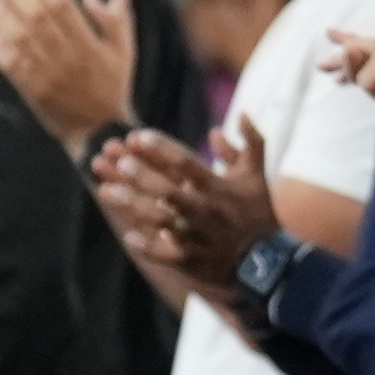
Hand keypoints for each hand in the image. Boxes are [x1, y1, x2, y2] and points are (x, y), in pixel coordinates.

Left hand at [0, 0, 137, 151]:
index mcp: (89, 46)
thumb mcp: (124, 53)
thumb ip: (119, 20)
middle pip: (36, 17)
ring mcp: (47, 76)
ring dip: (3, 17)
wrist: (98, 131)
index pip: (63, 7)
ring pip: (19, 39)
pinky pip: (10, 66)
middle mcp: (67, 59)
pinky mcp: (32, 91)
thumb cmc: (112, 86)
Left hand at [98, 117, 278, 294]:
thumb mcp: (257, 174)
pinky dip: (149, 247)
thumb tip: (241, 113)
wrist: (268, 261)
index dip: (163, 150)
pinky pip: (167, 254)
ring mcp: (197, 236)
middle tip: (119, 161)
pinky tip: (129, 237)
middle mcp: (205, 210)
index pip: (187, 164)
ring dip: (134, 205)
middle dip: (143, 176)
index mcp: (218, 187)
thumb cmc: (258, 212)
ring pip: (161, 220)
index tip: (139, 136)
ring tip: (106, 190)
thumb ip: (252, 141)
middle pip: (169, 191)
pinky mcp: (192, 260)